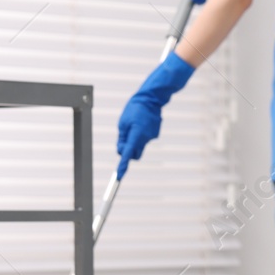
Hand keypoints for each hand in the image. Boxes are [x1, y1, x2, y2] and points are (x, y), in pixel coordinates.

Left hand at [116, 51, 195, 177]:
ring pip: (140, 145)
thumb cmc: (134, 109)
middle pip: (135, 154)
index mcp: (136, 134)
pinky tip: (142, 122)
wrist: (151, 99)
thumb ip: (122, 139)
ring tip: (134, 125)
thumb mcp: (123, 123)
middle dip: (129, 152)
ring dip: (135, 140)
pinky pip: (145, 138)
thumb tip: (121, 151)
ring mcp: (151, 136)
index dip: (122, 166)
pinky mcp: (155, 134)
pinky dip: (141, 134)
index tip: (119, 176)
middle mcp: (145, 138)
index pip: (127, 154)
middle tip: (124, 140)